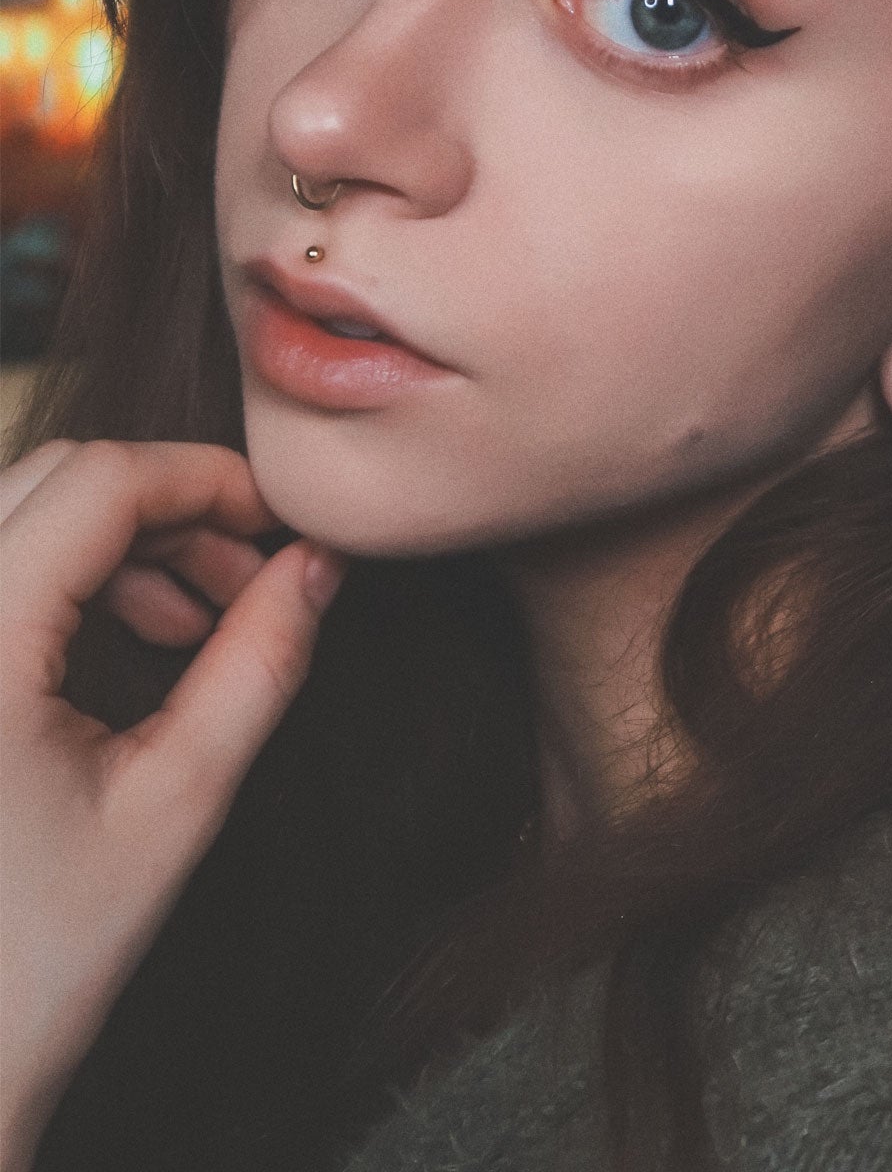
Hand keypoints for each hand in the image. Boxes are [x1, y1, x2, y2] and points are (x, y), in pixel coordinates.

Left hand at [0, 440, 345, 1170]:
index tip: (283, 523)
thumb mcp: (178, 798)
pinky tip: (136, 637)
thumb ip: (259, 663)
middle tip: (252, 577)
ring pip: (25, 513)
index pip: (100, 481)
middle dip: (172, 509)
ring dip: (125, 542)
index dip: (209, 480)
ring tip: (198, 620)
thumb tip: (318, 567)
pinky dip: (75, 576)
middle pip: (57, 479)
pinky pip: (0, 566)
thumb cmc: (35, 955)